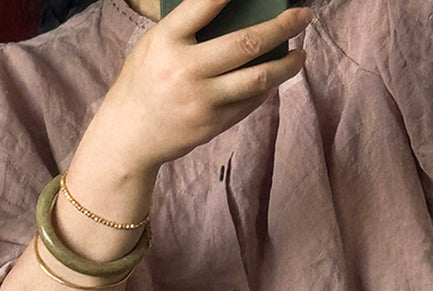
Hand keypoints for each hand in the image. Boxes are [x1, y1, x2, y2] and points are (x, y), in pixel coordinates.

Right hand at [94, 0, 312, 173]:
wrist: (129, 136)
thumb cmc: (141, 83)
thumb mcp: (153, 45)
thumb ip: (185, 29)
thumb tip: (227, 11)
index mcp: (167, 41)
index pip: (203, 6)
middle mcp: (186, 69)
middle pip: (246, 44)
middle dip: (282, 27)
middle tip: (303, 16)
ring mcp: (202, 100)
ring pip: (257, 79)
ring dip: (286, 66)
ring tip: (300, 55)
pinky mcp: (212, 124)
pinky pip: (249, 103)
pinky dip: (266, 88)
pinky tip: (275, 78)